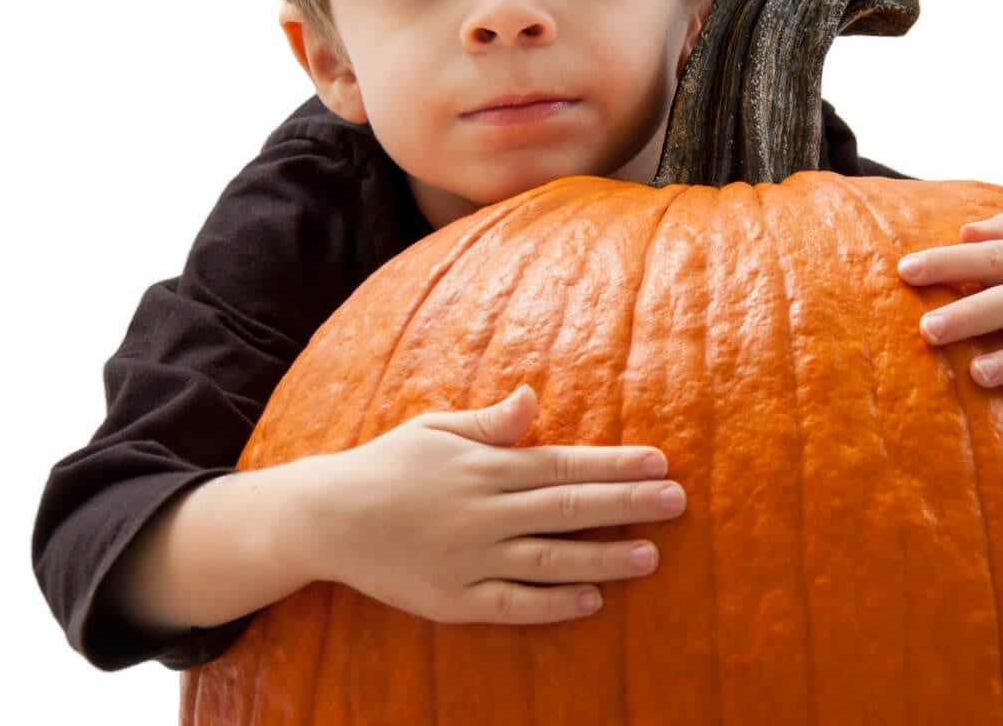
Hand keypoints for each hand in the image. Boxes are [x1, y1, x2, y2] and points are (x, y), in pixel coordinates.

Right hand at [297, 385, 684, 624]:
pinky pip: (514, 604)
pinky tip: (592, 600)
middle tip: (676, 502)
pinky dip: (554, 603)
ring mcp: (472, 559)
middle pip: (568, 508)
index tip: (659, 461)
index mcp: (485, 467)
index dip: (613, 464)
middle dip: (627, 504)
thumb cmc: (387, 465)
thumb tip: (534, 397)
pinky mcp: (455, 599)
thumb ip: (492, 422)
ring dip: (604, 557)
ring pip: (551, 559)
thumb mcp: (436, 428)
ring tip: (651, 556)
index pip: (563, 464)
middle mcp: (485, 513)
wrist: (326, 518)